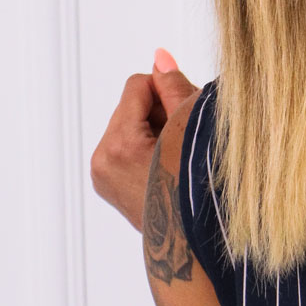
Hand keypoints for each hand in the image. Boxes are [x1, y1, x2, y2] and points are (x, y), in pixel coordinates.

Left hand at [90, 49, 199, 231]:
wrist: (197, 248)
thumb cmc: (202, 194)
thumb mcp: (193, 130)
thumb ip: (174, 88)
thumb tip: (159, 57)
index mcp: (119, 146)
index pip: (137, 87)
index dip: (167, 92)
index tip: (188, 114)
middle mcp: (103, 161)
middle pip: (131, 107)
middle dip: (161, 114)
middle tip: (187, 140)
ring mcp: (103, 177)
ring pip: (130, 127)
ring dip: (157, 132)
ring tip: (179, 157)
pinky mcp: (109, 187)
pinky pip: (127, 148)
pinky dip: (149, 150)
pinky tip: (168, 168)